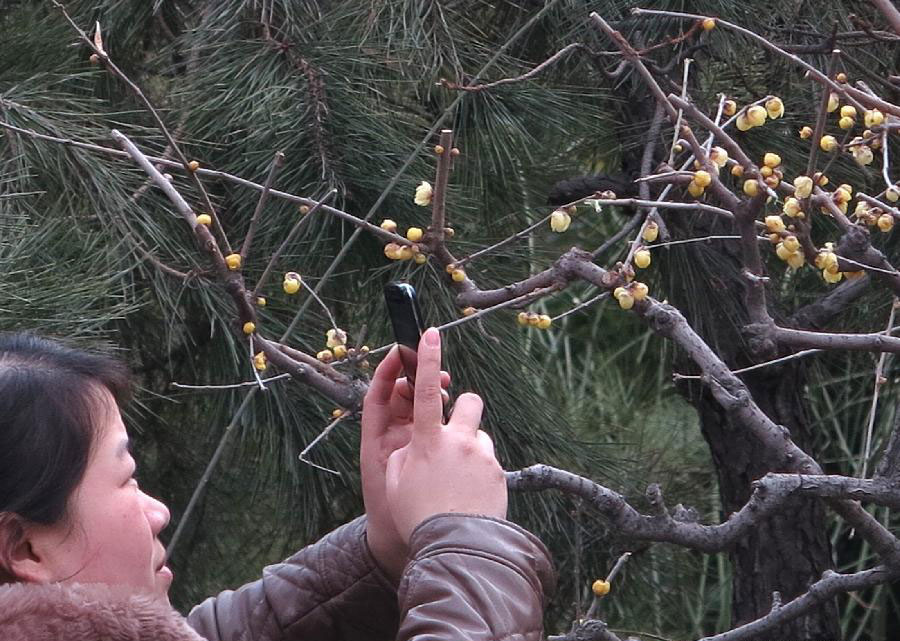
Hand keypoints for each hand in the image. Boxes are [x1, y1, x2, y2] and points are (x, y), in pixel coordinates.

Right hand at [385, 327, 506, 542]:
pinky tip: (470, 496)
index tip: (430, 332)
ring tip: (460, 479)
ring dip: (471, 447)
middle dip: (462, 408)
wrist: (457, 547)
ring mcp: (482, 455)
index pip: (423, 389)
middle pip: (468, 401)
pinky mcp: (499, 472)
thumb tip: (415, 442)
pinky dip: (480, 472)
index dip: (426, 357)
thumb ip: (404, 454)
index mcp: (427, 440)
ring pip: (479, 435)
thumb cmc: (418, 516)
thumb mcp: (395, 482)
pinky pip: (488, 461)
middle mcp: (458, 440)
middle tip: (455, 431)